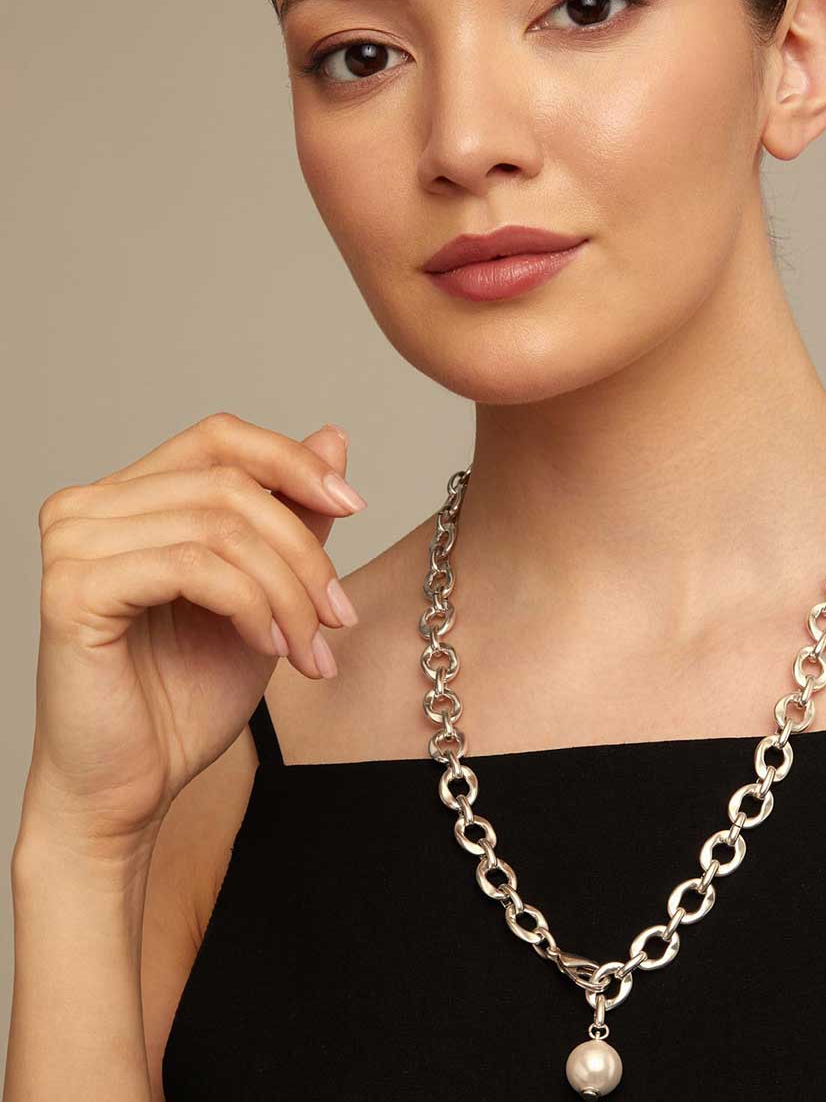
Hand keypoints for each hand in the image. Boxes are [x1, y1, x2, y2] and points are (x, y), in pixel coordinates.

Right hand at [27, 413, 365, 853]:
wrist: (133, 785)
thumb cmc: (188, 692)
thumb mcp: (266, 591)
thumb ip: (291, 516)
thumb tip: (333, 437)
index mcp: (131, 497)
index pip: (220, 438)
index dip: (294, 462)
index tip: (355, 508)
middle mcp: (90, 506)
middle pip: (231, 485)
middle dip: (304, 553)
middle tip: (338, 617)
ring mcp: (74, 544)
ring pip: (222, 527)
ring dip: (287, 592)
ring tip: (309, 648)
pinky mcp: (73, 590)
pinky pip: (193, 567)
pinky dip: (250, 606)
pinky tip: (268, 648)